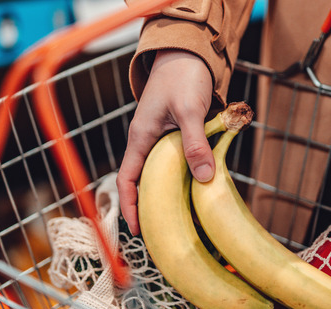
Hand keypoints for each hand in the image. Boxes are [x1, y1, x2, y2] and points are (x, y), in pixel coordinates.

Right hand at [116, 49, 213, 235]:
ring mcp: (160, 140)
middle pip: (141, 182)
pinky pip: (174, 163)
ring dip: (168, 194)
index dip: (129, 206)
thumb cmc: (183, 76)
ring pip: (159, 174)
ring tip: (181, 218)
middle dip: (149, 208)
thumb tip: (203, 178)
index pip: (126, 180)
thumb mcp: (190, 111)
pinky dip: (183, 178)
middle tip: (164, 232)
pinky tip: (197, 189)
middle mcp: (146, 142)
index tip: (138, 229)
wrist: (188, 53)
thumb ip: (195, 144)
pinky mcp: (174, 136)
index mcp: (141, 138)